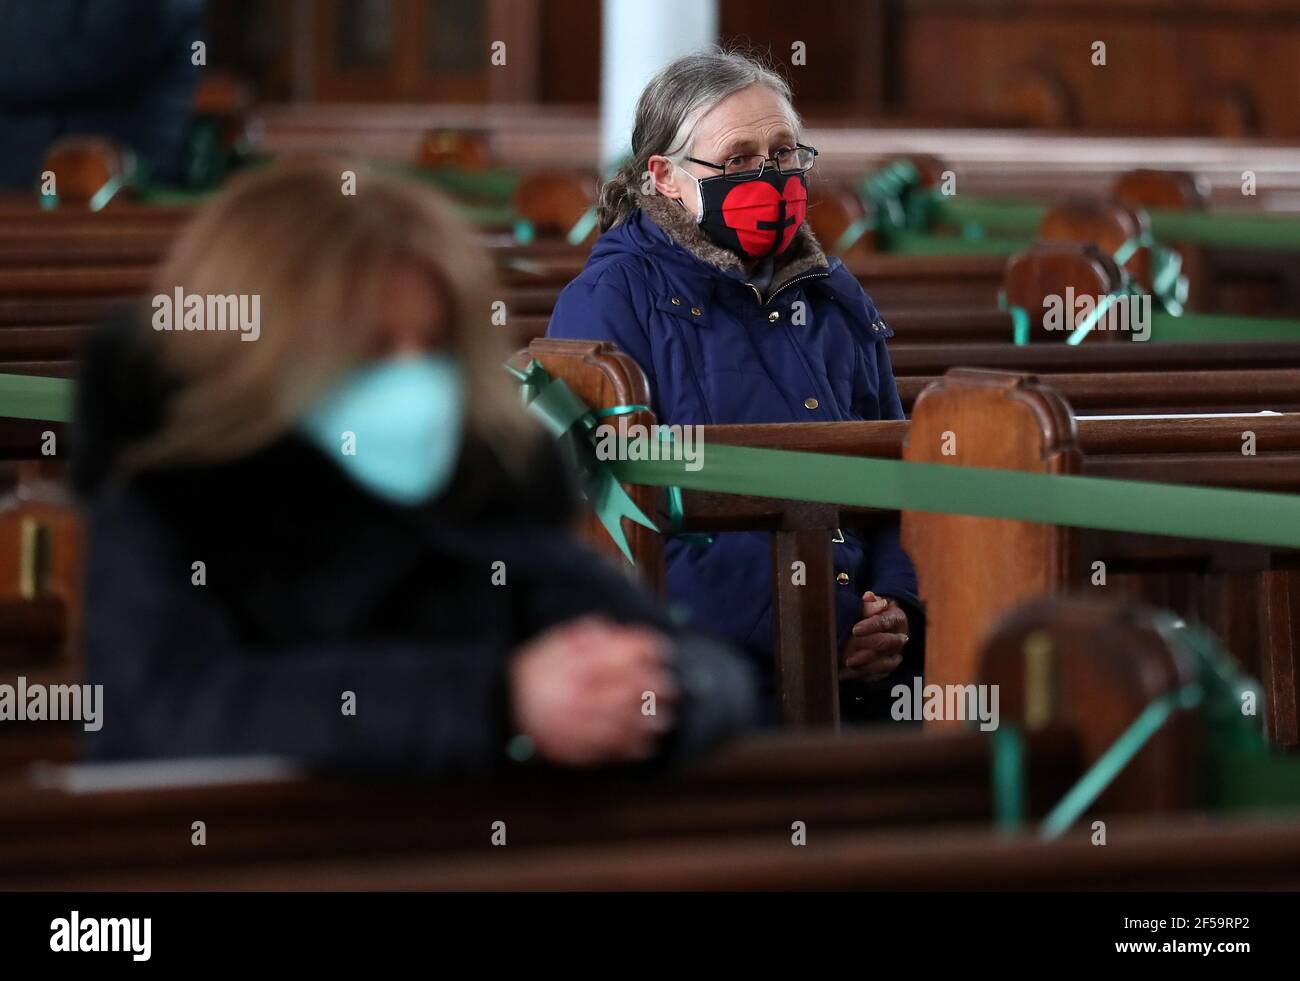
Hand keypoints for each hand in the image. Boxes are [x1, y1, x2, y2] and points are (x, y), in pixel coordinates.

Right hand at [510, 617, 677, 765]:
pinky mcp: (574, 748)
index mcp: (574, 666)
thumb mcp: (550, 644)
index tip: (662, 651)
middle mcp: (578, 694)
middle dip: (657, 688)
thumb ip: (580, 635)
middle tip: (671, 687)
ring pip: (625, 723)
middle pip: (630, 689)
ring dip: (650, 721)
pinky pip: (610, 750)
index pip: (621, 654)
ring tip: (665, 718)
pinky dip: (633, 748)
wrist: (498, 708)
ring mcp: (577, 723)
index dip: (647, 650)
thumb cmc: (530, 674)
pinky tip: (646, 744)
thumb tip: (609, 629)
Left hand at [839, 591, 908, 683]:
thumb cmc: (876, 613)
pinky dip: (860, 676)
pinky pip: (877, 675)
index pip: (885, 622)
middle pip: (886, 644)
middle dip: (867, 649)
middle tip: (848, 655)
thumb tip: (868, 596)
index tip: (855, 629)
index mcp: (896, 618)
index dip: (871, 626)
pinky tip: (844, 676)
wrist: (889, 627)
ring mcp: (895, 655)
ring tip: (844, 666)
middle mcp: (899, 638)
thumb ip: (869, 601)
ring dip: (864, 666)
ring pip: (883, 664)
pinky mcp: (888, 668)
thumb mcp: (873, 603)